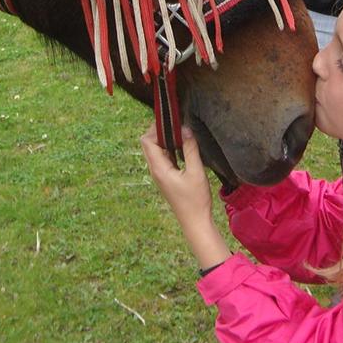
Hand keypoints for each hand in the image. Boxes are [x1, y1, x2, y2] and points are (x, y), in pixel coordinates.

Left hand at [140, 124, 230, 269]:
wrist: (195, 221)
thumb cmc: (195, 199)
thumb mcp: (196, 172)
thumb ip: (190, 149)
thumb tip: (186, 128)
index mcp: (158, 168)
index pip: (147, 141)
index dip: (155, 128)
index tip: (171, 120)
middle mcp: (155, 170)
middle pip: (148, 143)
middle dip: (159, 130)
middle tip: (176, 123)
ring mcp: (160, 174)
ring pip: (156, 150)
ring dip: (165, 138)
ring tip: (181, 131)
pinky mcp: (167, 177)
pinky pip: (164, 156)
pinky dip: (170, 147)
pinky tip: (183, 144)